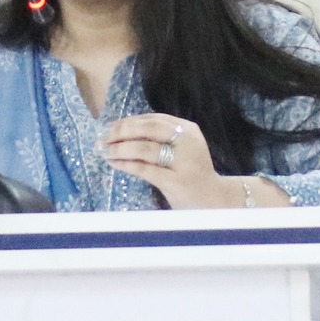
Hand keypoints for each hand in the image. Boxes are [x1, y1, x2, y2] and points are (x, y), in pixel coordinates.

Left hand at [99, 113, 292, 210]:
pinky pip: (145, 169)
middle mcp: (187, 141)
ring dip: (120, 148)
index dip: (130, 121)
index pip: (154, 119)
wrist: (216, 201)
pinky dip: (126, 164)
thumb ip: (161, 140)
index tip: (111, 126)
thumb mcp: (183, 151)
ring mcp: (183, 161)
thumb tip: (123, 132)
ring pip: (144, 148)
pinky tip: (114, 163)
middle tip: (103, 137)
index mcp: (189, 130)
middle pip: (148, 129)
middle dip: (122, 131)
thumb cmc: (193, 175)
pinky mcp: (176, 180)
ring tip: (105, 151)